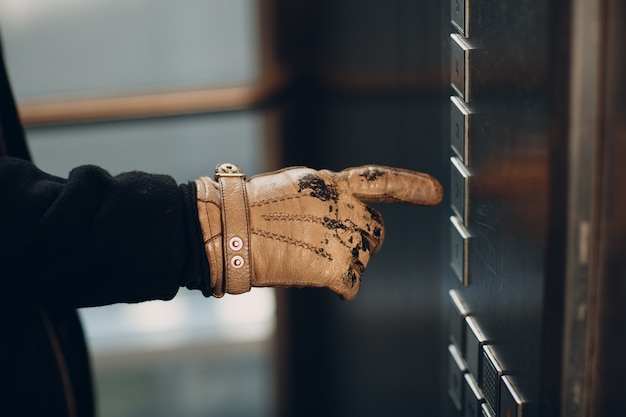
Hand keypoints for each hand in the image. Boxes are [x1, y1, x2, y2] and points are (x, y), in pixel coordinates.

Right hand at [195, 163, 441, 299]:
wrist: (230, 228)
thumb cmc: (251, 209)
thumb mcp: (292, 187)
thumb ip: (324, 197)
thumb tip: (340, 212)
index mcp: (331, 183)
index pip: (379, 182)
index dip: (410, 186)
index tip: (436, 192)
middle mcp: (344, 207)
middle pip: (375, 232)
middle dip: (360, 242)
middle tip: (327, 247)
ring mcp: (343, 236)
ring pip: (362, 259)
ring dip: (342, 264)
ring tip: (304, 258)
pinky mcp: (336, 267)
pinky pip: (350, 285)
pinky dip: (338, 286)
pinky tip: (312, 277)